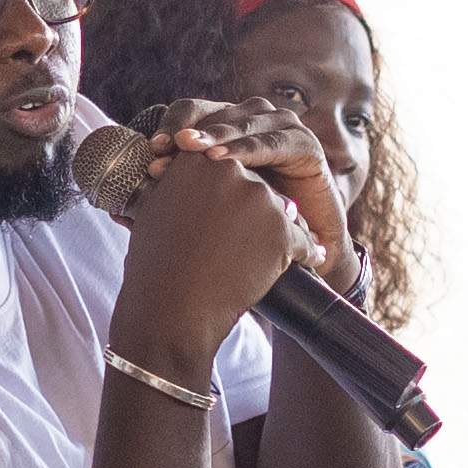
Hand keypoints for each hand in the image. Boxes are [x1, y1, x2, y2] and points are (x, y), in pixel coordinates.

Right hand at [114, 141, 301, 372]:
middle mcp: (230, 171)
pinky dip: (307, 252)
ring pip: (282, 212)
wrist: (171, 305)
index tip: (230, 214)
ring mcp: (258, 198)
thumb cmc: (157, 266)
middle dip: (254, 214)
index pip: (225, 169)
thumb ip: (176, 188)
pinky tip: (311, 259)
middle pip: (254, 189)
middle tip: (246, 241)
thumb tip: (181, 182)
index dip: (229, 195)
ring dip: (280, 233)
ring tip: (275, 256)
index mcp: (197, 162)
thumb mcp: (155, 212)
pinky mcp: (280, 229)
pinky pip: (302, 240)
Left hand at [157, 98, 355, 298]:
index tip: (150, 152)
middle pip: (213, 113)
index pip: (191, 113)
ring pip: (240, 123)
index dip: (170, 127)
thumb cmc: (250, 230)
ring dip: (213, 135)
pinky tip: (223, 159)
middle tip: (162, 153)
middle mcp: (252, 120)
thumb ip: (169, 202)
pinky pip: (270, 142)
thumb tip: (116, 209)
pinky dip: (245, 148)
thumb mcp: (207, 210)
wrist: (302, 252)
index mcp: (226, 128)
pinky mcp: (306, 145)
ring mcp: (281, 128)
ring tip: (188, 149)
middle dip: (186, 134)